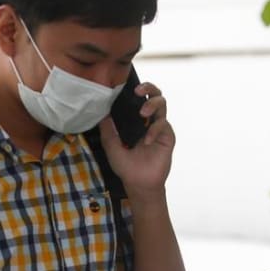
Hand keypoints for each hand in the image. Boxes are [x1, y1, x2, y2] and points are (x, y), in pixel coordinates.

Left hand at [99, 82, 174, 200]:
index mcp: (135, 119)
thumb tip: (101, 110)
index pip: (138, 98)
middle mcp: (148, 119)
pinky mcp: (168, 136)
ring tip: (143, 113)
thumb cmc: (125, 165)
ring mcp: (159, 126)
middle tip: (138, 91)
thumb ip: (107, 128)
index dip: (136, 89)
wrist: (137, 182)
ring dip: (152, 104)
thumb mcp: (110, 144)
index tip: (127, 88)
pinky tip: (146, 141)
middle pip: (154, 94)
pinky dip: (154, 130)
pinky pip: (163, 125)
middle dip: (148, 87)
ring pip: (162, 104)